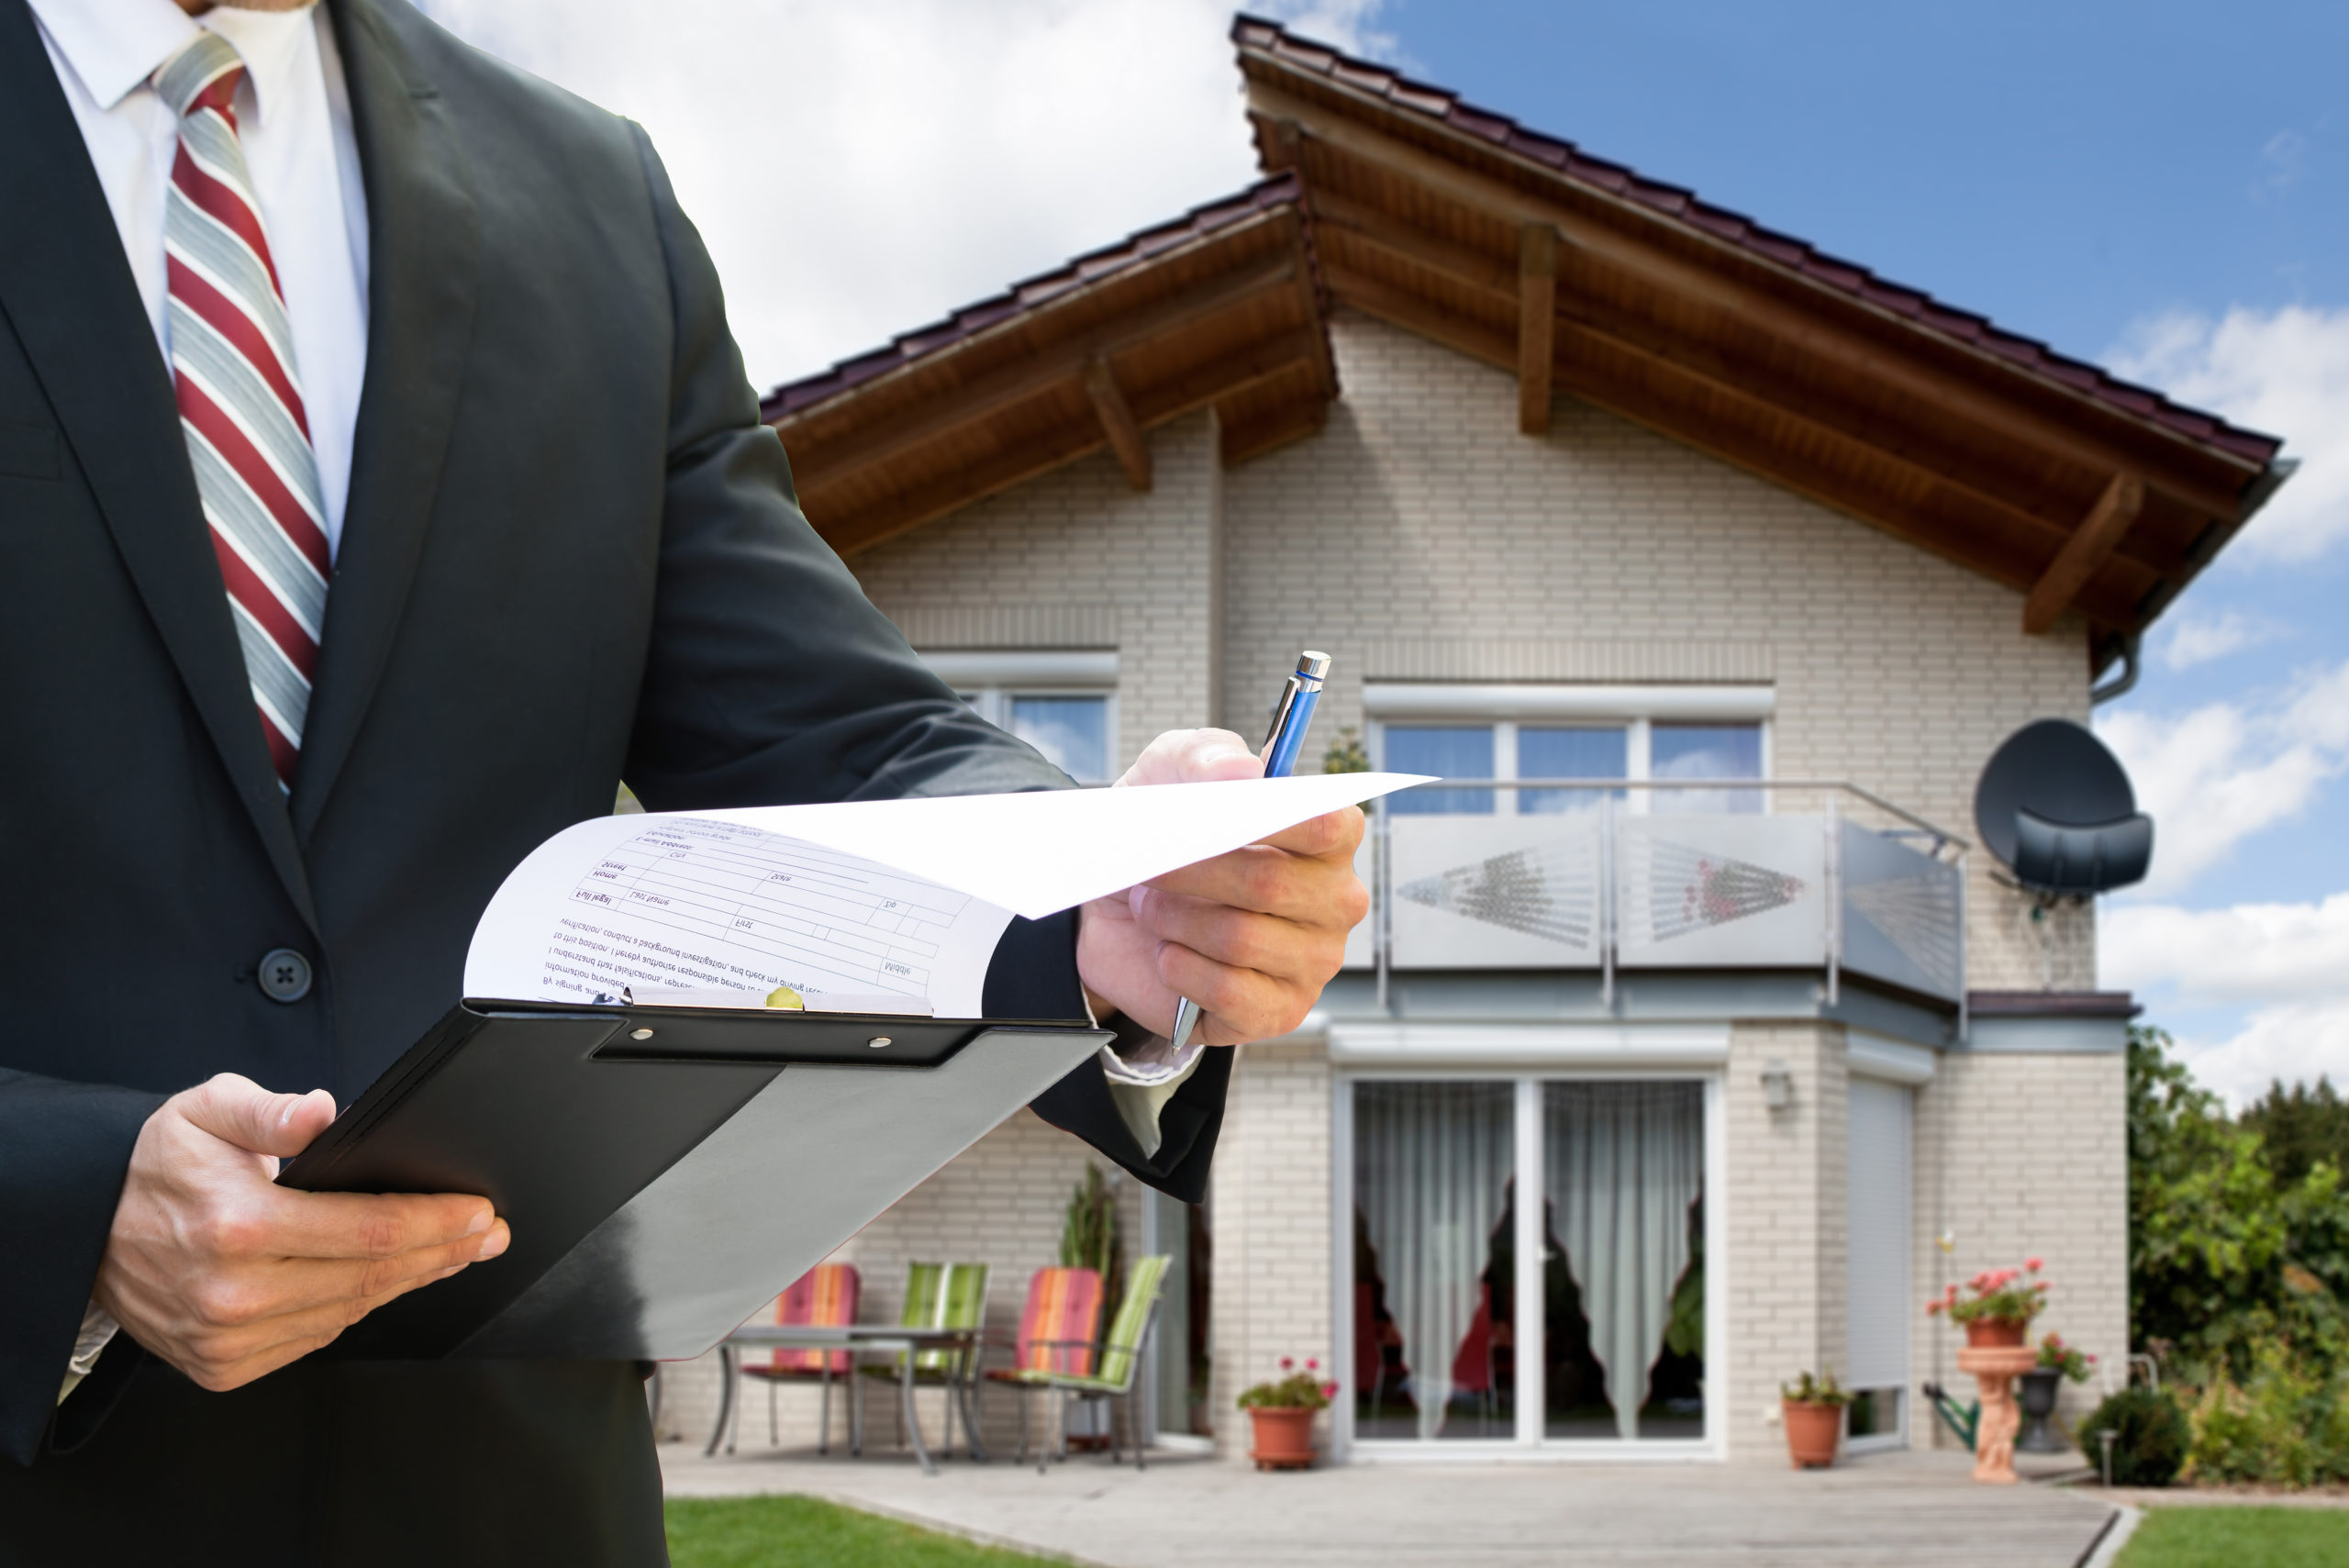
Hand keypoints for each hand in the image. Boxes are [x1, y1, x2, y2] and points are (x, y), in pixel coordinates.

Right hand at [93, 1073, 509, 1391]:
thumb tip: (321, 1111)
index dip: (437, 1223)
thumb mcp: (206, 1111)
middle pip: (373, 1277)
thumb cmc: (156, 1168)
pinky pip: (315, 1338)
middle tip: (486, 1234)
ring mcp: (228, 1337)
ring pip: (350, 1311)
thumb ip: (269, 1111)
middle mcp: (234, 1292)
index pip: (370, 1232)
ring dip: (410, 1282)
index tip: (479, 1212)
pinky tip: (385, 1283)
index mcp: (239, 1226)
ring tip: (451, 1254)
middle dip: (444, 1252)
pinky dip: (356, 1308)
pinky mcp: (223, 1365)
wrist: (87, 1230)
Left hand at [1076, 728, 1367, 1046]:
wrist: (1115, 914)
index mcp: (1327, 839)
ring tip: (1152, 909)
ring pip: (1241, 938)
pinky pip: (1229, 991)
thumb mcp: (1169, 774)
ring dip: (1176, 920)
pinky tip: (1168, 955)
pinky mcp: (1278, 1011)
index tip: (1220, 814)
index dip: (1275, 818)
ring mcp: (1312, 961)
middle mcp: (1334, 901)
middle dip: (1194, 872)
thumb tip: (1244, 773)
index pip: (1330, 824)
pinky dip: (1182, 969)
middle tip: (1151, 865)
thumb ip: (1206, 756)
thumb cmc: (1166, 834)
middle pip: (1270, 883)